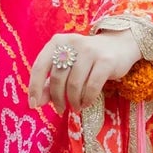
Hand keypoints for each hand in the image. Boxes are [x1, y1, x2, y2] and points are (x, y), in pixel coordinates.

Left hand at [27, 30, 141, 113]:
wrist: (119, 46)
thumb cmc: (87, 59)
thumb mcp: (67, 67)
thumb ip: (49, 83)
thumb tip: (36, 103)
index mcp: (57, 42)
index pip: (40, 66)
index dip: (35, 88)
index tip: (34, 105)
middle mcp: (72, 43)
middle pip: (57, 78)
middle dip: (58, 98)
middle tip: (61, 109)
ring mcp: (90, 51)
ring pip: (74, 84)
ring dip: (73, 101)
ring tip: (76, 107)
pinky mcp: (105, 61)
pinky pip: (91, 87)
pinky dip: (87, 99)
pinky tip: (86, 103)